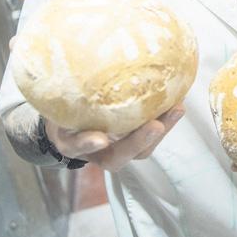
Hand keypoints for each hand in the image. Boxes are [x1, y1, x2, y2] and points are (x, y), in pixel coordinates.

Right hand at [45, 104, 184, 171]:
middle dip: (140, 140)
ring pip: (144, 146)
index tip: (99, 138)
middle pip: (122, 154)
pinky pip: (154, 129)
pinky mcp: (137, 134)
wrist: (73, 127)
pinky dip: (166, 115)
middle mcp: (104, 152)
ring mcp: (123, 145)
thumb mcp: (57, 114)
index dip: (88, 144)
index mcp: (77, 145)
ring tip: (177, 108)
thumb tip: (65, 82)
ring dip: (162, 128)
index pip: (80, 147)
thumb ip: (60, 108)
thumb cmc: (65, 119)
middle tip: (155, 125)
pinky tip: (179, 98)